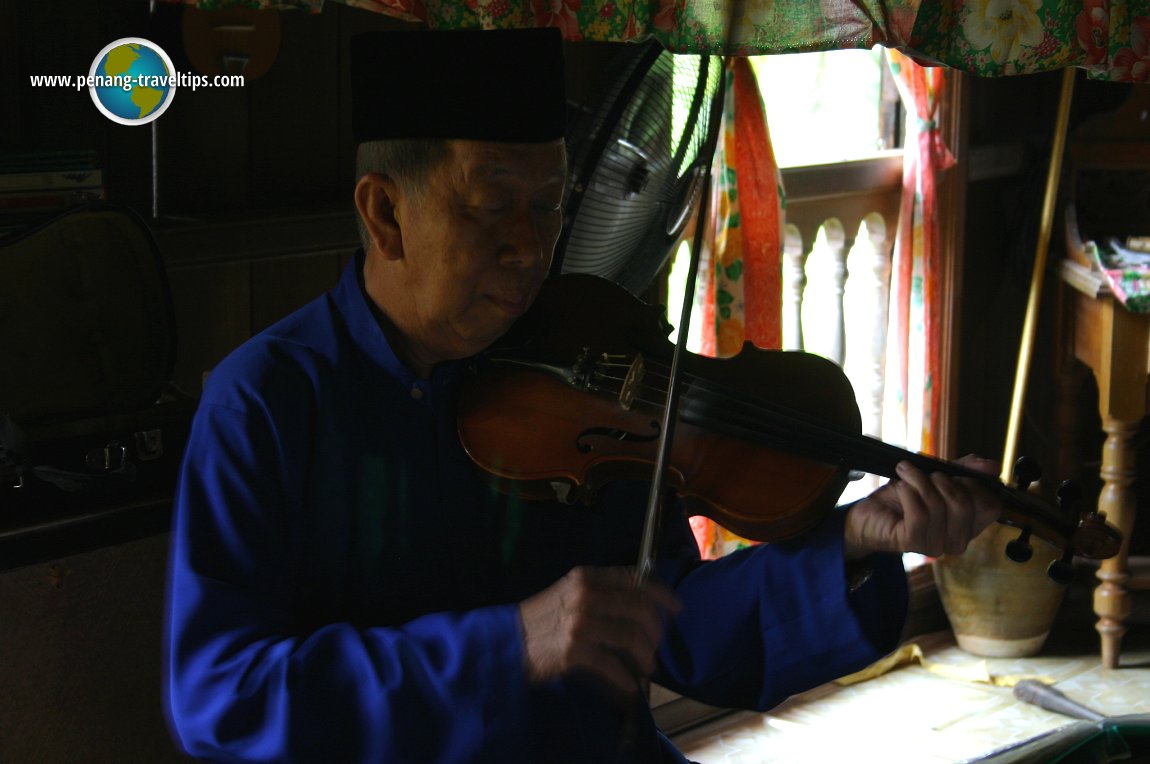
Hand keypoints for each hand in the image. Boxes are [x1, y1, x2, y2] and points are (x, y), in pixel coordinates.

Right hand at [517, 566, 680, 693]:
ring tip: (647, 668)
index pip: (635, 578)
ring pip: (632, 636)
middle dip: (656, 631)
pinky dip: (626, 679)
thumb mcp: (567, 594)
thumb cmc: (539, 621)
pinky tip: (629, 685)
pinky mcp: (574, 650)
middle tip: (656, 648)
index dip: (661, 593)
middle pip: (640, 608)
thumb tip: (637, 604)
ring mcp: (580, 622)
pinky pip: (613, 665)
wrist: (506, 644)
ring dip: (646, 656)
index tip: (676, 608)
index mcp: (585, 577)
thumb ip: (597, 593)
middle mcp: (585, 594)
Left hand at [843, 454, 1001, 559]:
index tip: (950, 473)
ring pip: (938, 505)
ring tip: (905, 474)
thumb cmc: (902, 498)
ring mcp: (935, 546)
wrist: (867, 514)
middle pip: (965, 504)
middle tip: (924, 474)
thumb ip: (964, 471)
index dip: (972, 483)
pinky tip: (900, 488)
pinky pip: (919, 513)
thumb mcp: (936, 479)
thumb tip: (991, 465)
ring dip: (919, 481)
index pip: (991, 506)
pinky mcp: (912, 543)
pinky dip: (908, 492)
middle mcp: (957, 541)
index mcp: (968, 526)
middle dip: (942, 480)